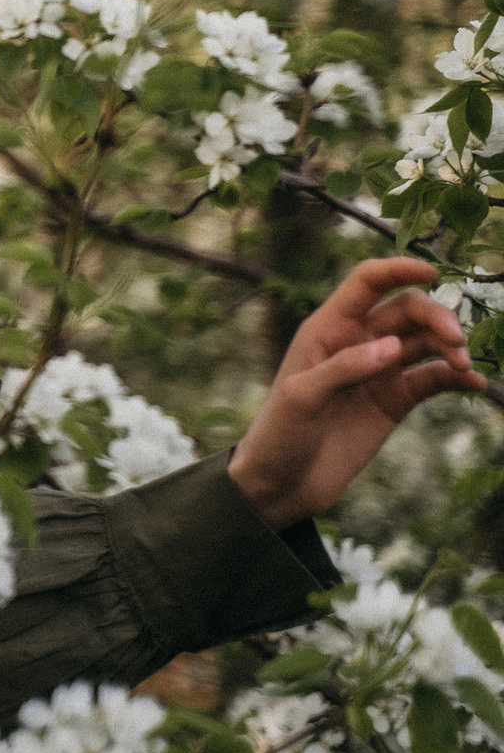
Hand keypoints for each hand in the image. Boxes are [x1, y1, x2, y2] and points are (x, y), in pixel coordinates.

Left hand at [230, 257, 485, 528]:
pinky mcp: (396, 400)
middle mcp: (357, 342)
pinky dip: (456, 378)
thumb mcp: (302, 398)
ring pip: (426, 341)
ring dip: (450, 346)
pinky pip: (434, 379)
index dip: (398, 269)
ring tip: (462, 365)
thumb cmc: (278, 434)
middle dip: (436, 317)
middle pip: (407, 310)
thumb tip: (392, 347)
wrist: (283, 483)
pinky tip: (474, 383)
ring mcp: (379, 371)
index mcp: (326, 328)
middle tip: (456, 342)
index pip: (366, 282)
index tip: (433, 272)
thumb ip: (344, 369)